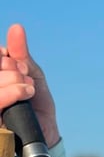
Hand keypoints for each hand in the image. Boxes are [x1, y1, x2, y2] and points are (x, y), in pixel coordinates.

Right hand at [0, 24, 59, 146]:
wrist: (45, 129)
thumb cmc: (35, 102)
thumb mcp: (31, 73)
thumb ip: (20, 53)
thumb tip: (16, 28)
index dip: (5, 57)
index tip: (21, 65)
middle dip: (13, 69)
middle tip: (27, 80)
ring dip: (15, 80)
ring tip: (28, 89)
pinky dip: (12, 92)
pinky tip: (26, 93)